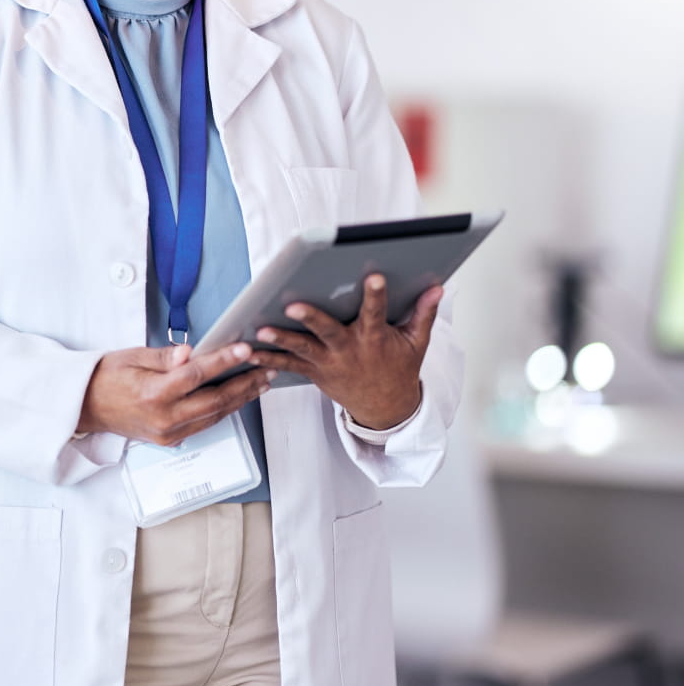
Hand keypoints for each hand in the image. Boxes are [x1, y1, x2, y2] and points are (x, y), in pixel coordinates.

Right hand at [77, 342, 273, 446]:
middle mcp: (164, 418)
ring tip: (262, 382)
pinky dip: (224, 409)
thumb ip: (165, 356)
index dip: (224, 361)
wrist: (85, 406)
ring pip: (214, 415)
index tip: (245, 349)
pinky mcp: (170, 439)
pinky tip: (238, 397)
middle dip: (245, 383)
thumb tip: (191, 351)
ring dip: (241, 398)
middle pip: (214, 400)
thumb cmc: (106, 377)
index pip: (197, 375)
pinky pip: (204, 424)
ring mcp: (168, 433)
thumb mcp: (132, 356)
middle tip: (267, 367)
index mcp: (153, 394)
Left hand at [248, 275, 442, 429]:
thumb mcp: (416, 343)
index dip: (375, 295)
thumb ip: (424, 313)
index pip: (375, 312)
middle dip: (310, 318)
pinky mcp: (313, 371)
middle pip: (327, 331)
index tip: (374, 277)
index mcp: (373, 338)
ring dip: (279, 340)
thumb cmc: (398, 368)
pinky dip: (267, 359)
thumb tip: (438, 287)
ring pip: (300, 349)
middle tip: (292, 305)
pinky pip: (287, 365)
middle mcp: (347, 349)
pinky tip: (247, 351)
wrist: (385, 408)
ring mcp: (328, 362)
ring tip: (259, 331)